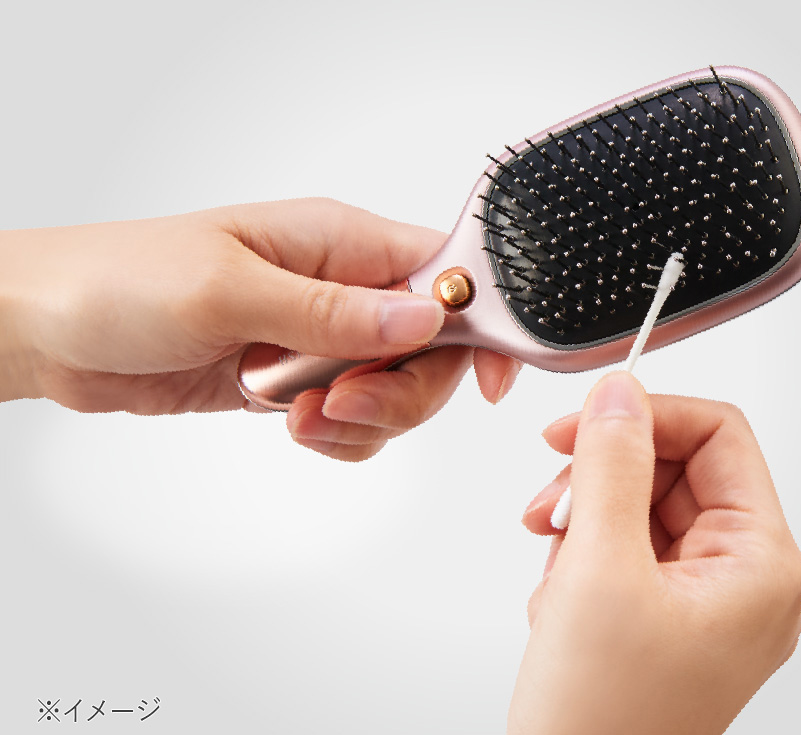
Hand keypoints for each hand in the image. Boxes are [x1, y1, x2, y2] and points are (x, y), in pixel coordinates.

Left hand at [0, 198, 519, 459]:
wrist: (55, 328)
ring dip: (363, 417)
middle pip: (432, 348)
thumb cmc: (123, 281)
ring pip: (397, 389)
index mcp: (337, 241)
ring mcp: (322, 336)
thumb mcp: (228, 291)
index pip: (445, 274)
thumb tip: (427, 316)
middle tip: (338, 401)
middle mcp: (341, 287)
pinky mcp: (299, 380)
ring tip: (296, 414)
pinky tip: (293, 425)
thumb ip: (332, 310)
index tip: (491, 378)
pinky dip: (339, 435)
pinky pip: (356, 417)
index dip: (481, 322)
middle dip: (401, 389)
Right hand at [510, 373, 800, 733]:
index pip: (719, 437)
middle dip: (604, 480)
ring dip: (585, 521)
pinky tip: (561, 599)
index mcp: (761, 565)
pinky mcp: (665, 615)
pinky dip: (583, 558)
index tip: (585, 422)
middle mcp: (743, 580)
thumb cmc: (601, 719)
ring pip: (642, 507)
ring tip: (556, 568)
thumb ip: (610, 467)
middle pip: (676, 470)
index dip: (649, 416)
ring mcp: (704, 601)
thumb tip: (618, 394)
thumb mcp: (599, 570)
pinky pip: (626, 548)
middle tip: (553, 503)